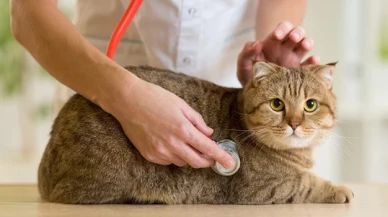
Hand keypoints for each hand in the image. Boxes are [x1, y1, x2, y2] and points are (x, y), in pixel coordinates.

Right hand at [110, 79, 234, 167]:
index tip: (231, 163)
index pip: (208, 149)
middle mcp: (173, 144)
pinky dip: (174, 155)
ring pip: (182, 162)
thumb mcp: (181, 105)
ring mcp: (160, 152)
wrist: (127, 100)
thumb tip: (209, 133)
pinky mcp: (149, 155)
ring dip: (189, 156)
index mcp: (183, 130)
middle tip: (210, 156)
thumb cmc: (155, 98)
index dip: (221, 157)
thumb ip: (197, 121)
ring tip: (183, 141)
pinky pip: (168, 161)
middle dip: (207, 161)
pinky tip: (169, 142)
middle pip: (197, 162)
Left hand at [237, 21, 319, 85]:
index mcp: (273, 43)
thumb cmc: (249, 74)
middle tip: (293, 38)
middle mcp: (286, 48)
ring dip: (307, 42)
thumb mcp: (243, 63)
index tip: (277, 36)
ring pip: (306, 44)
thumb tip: (258, 43)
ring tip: (305, 46)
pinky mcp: (299, 72)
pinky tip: (314, 61)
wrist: (254, 92)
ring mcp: (294, 59)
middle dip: (296, 33)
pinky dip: (313, 62)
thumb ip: (246, 52)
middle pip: (297, 33)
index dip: (282, 29)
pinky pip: (309, 65)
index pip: (282, 28)